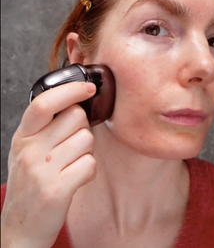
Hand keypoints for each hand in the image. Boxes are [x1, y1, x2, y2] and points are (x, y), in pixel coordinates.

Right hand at [1, 82, 96, 247]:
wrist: (21, 228)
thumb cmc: (32, 183)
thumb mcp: (29, 150)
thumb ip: (47, 127)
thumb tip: (76, 103)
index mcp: (23, 136)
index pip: (44, 103)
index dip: (69, 90)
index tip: (88, 88)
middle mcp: (29, 150)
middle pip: (76, 117)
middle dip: (82, 128)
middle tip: (73, 144)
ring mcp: (42, 170)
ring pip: (87, 140)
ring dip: (87, 151)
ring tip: (72, 163)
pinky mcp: (56, 189)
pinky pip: (90, 164)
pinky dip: (89, 170)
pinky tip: (76, 177)